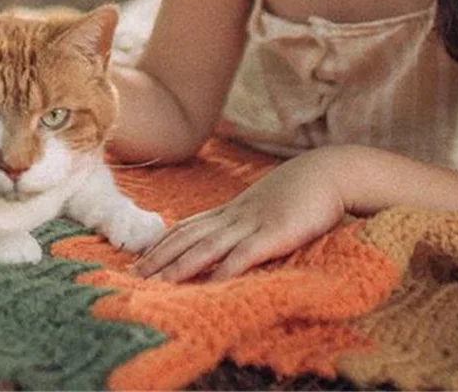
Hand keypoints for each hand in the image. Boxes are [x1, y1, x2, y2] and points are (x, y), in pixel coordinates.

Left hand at [133, 149, 347, 281]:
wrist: (325, 174)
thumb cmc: (296, 196)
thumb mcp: (262, 211)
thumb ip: (242, 226)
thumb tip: (223, 244)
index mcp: (228, 213)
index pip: (185, 229)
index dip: (160, 245)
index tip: (137, 261)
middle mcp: (232, 217)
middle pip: (186, 238)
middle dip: (158, 258)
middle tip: (132, 276)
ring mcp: (251, 224)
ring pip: (206, 246)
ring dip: (179, 266)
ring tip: (157, 283)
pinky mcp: (274, 234)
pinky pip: (245, 253)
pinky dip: (226, 269)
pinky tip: (211, 284)